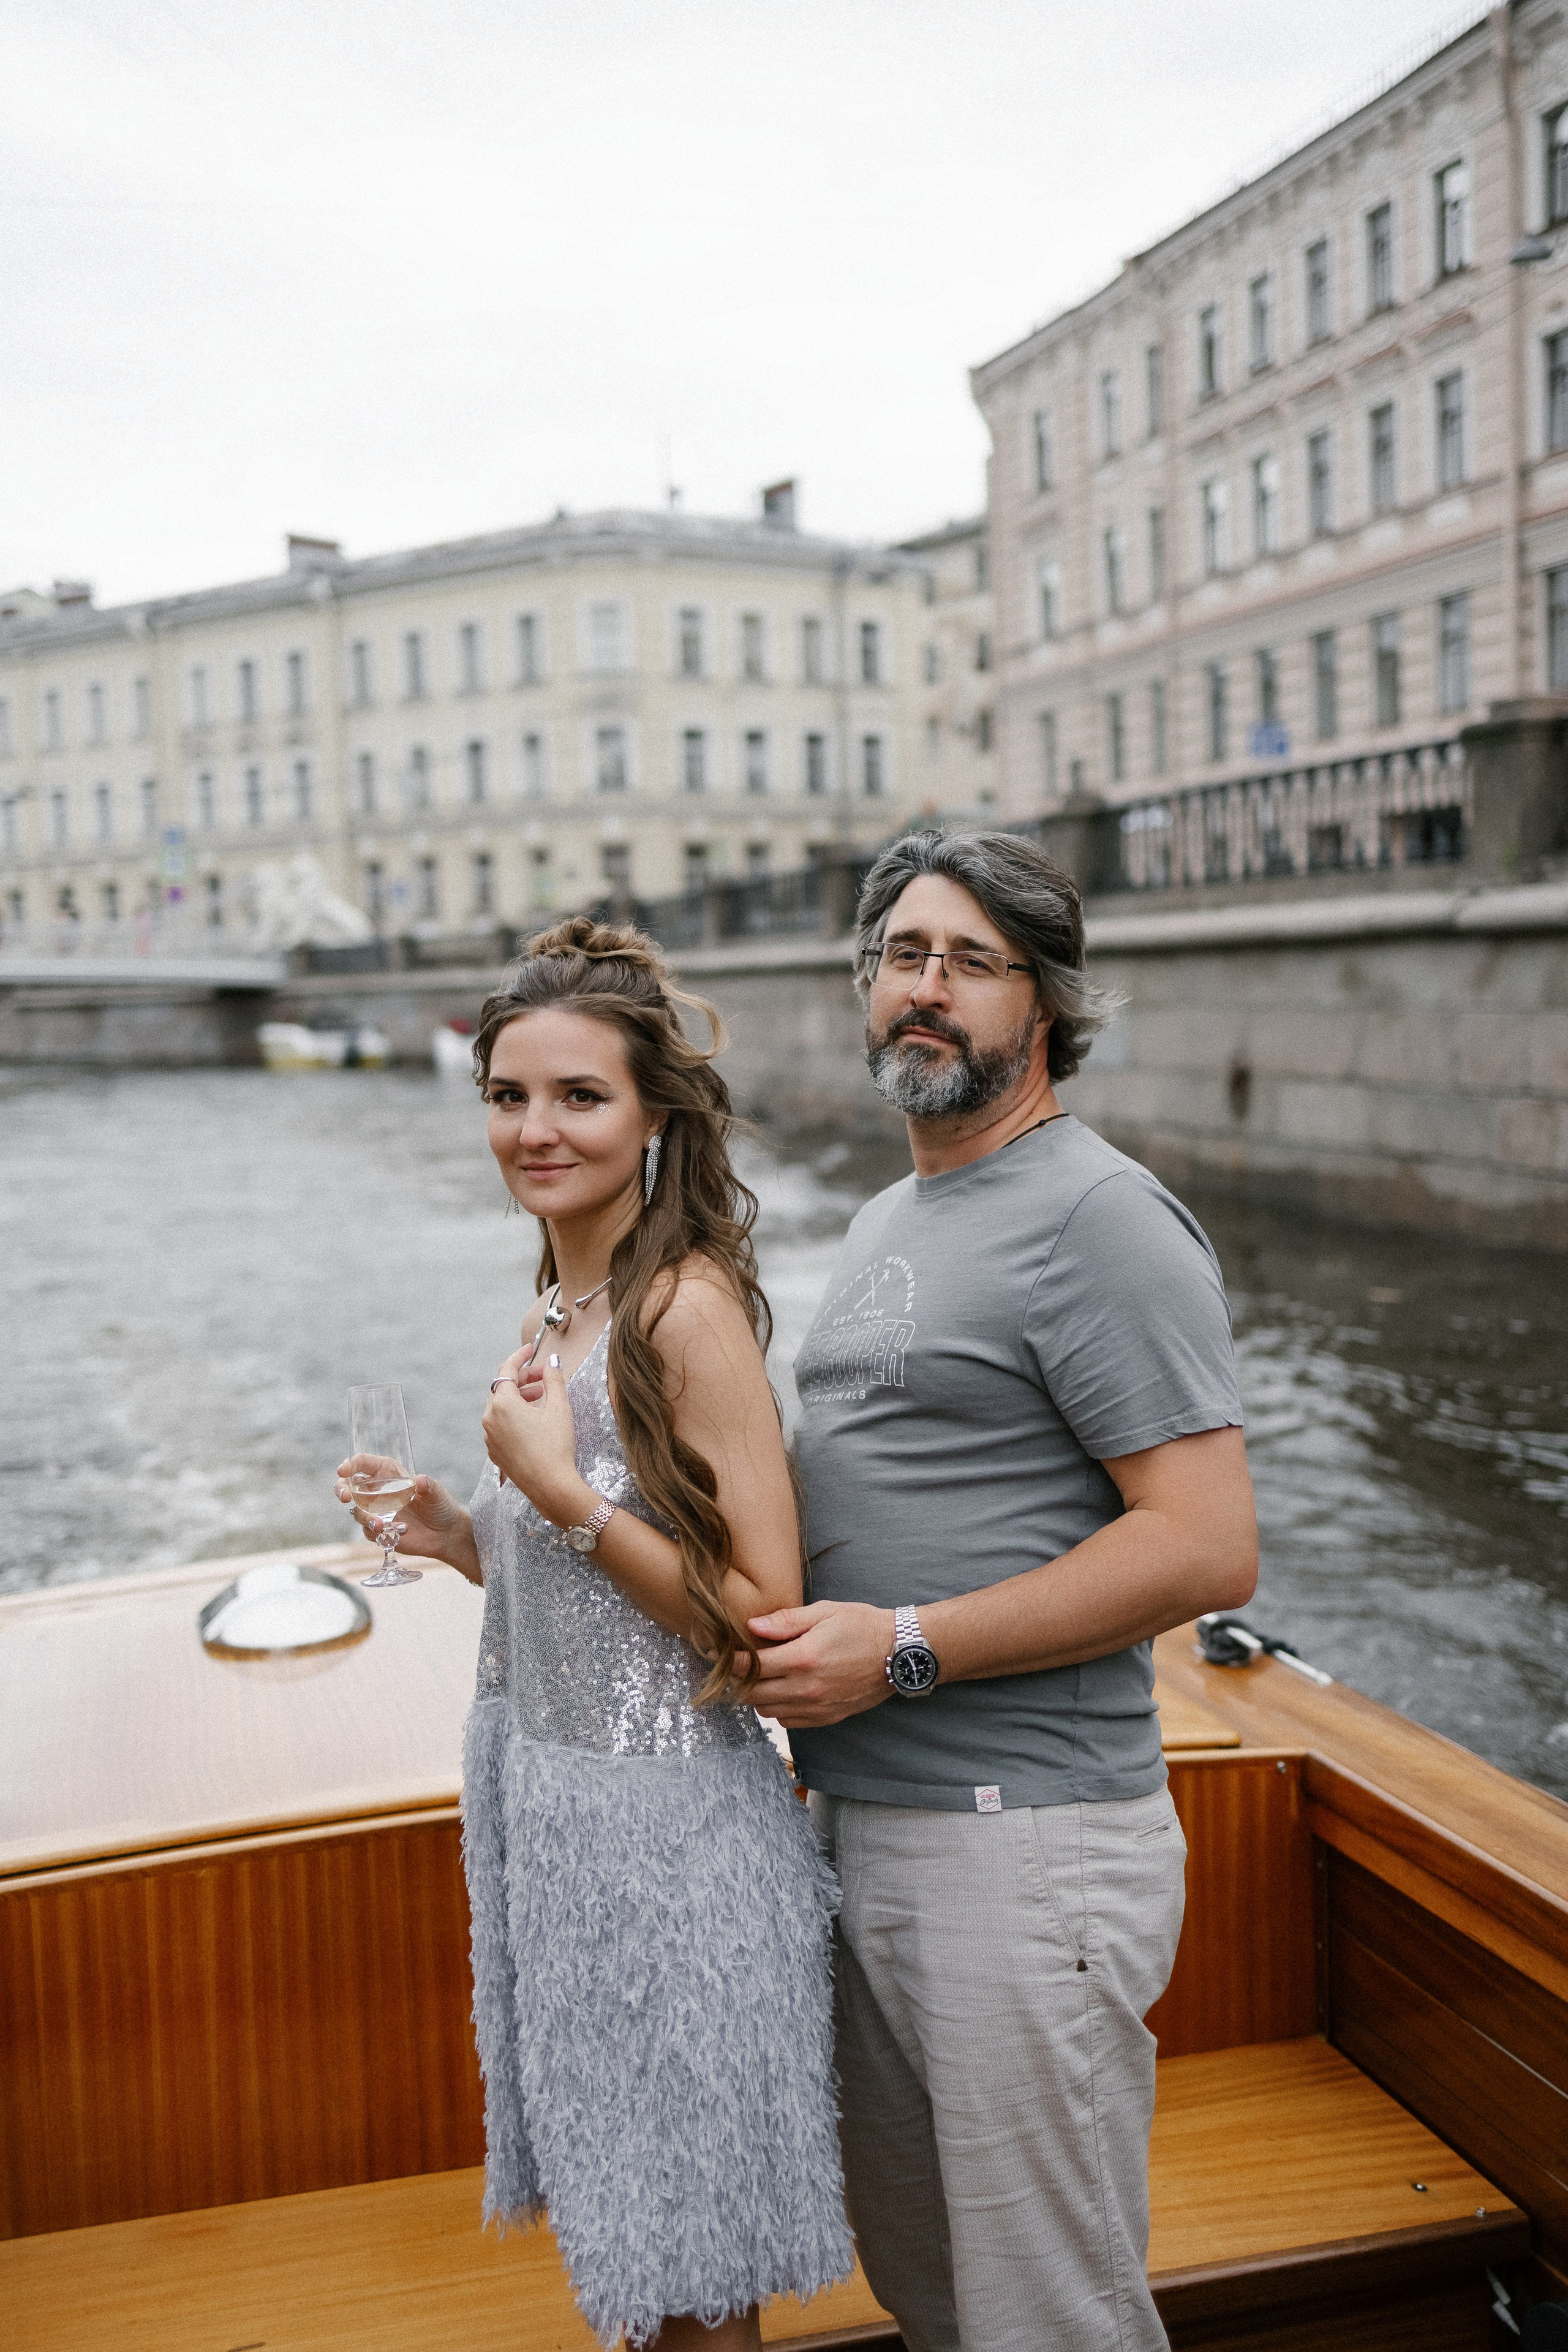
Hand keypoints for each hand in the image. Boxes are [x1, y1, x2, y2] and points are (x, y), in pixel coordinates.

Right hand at [334, 1453, 473, 1573]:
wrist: (445, 1533)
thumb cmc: (439, 1506)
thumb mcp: (437, 1493)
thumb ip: (428, 1486)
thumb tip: (420, 1480)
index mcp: (387, 1472)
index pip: (362, 1464)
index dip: (350, 1465)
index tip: (344, 1470)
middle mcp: (377, 1491)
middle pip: (348, 1486)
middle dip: (341, 1489)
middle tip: (345, 1496)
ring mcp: (375, 1511)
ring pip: (357, 1512)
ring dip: (365, 1518)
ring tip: (380, 1525)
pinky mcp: (379, 1530)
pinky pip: (370, 1531)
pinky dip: (380, 1532)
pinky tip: (398, 1531)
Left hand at [482, 1349, 591, 1525]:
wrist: (551, 1487)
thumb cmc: (555, 1447)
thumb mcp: (559, 1408)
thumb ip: (554, 1379)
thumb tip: (552, 1361)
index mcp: (502, 1404)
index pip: (506, 1370)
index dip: (520, 1356)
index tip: (530, 1349)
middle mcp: (489, 1419)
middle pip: (502, 1388)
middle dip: (522, 1379)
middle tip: (544, 1377)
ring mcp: (489, 1438)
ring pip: (500, 1408)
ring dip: (519, 1398)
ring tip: (541, 1397)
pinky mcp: (495, 1453)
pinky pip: (500, 1426)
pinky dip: (513, 1416)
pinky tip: (533, 1420)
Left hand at [744, 1600, 897, 1728]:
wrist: (899, 1653)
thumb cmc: (862, 1626)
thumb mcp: (825, 1612)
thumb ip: (786, 1621)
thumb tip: (752, 1625)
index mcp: (803, 1658)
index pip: (752, 1667)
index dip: (731, 1661)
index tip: (720, 1654)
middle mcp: (807, 1688)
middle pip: (754, 1694)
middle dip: (739, 1681)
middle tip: (736, 1667)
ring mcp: (817, 1707)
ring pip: (768, 1711)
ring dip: (758, 1696)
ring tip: (760, 1678)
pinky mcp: (827, 1718)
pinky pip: (788, 1722)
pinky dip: (778, 1710)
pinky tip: (783, 1691)